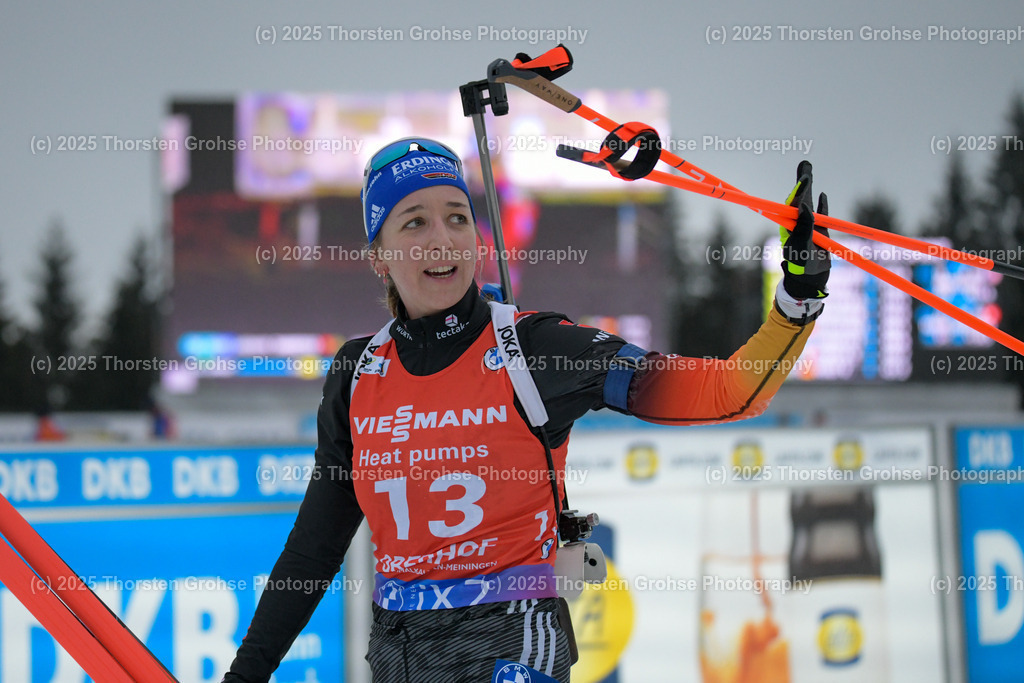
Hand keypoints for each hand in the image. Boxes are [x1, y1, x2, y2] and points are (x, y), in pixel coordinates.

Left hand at [780, 160, 829, 299]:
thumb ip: (803, 227)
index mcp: (790, 225)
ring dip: (810, 188)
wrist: (810, 281)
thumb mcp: (801, 246)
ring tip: (807, 170)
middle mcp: (797, 223)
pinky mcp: (819, 232)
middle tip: (805, 165)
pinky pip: (821, 215)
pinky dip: (822, 205)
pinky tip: (823, 195)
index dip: (799, 189)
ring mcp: (809, 227)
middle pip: (800, 198)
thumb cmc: (800, 266)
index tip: (805, 178)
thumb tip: (803, 206)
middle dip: (802, 182)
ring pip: (810, 204)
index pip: (793, 203)